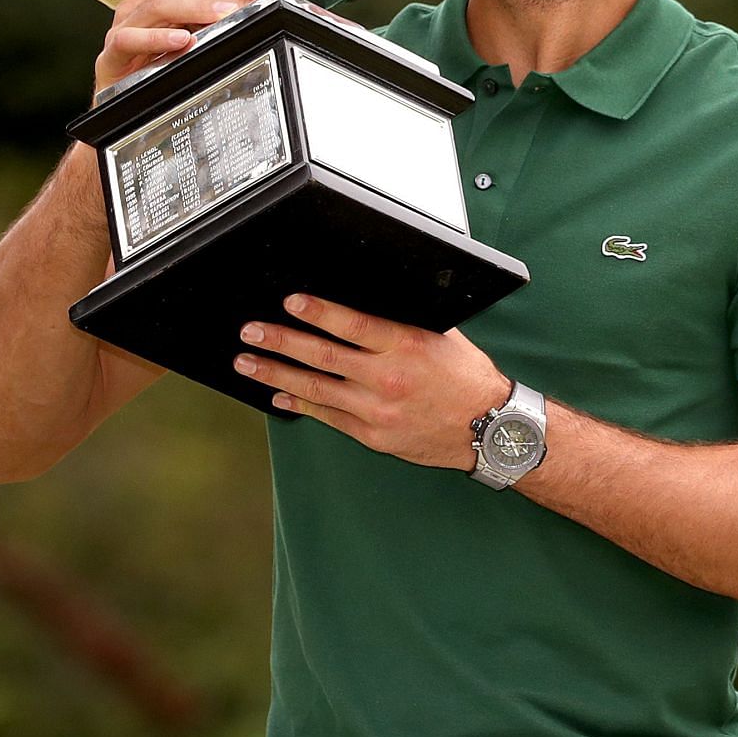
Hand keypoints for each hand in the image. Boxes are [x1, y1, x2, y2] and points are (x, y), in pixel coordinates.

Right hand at [92, 0, 267, 97]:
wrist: (125, 106)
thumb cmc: (159, 67)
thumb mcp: (195, 39)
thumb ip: (217, 22)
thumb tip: (254, 11)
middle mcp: (146, 1)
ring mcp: (127, 24)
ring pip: (161, 3)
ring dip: (195, 7)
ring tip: (222, 15)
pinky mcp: (112, 51)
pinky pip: (131, 38)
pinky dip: (157, 39)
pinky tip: (181, 40)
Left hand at [235, 294, 510, 470]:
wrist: (489, 430)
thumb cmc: (467, 377)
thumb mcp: (442, 336)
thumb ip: (403, 321)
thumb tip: (368, 300)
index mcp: (405, 346)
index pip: (351, 325)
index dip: (317, 312)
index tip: (290, 301)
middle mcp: (387, 379)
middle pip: (322, 357)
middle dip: (281, 343)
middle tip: (251, 333)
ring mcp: (377, 412)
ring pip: (316, 389)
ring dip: (277, 374)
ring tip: (248, 363)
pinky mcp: (374, 436)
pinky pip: (329, 417)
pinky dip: (301, 404)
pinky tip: (278, 395)